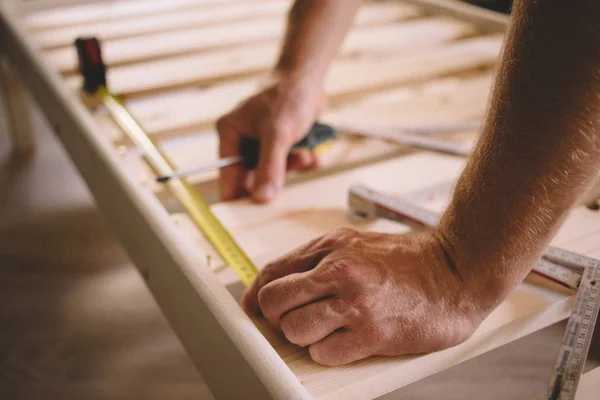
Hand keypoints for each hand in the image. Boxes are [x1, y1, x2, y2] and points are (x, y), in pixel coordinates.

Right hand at [216, 76, 325, 202]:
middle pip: (252, 177)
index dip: (238, 195)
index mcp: (229, 133)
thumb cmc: (289, 97)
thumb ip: (270, 168)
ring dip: (292, 168)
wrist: (309, 81)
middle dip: (276, 176)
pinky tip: (311, 154)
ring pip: (272, 173)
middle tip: (292, 167)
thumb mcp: (278, 134)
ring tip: (305, 155)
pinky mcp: (278, 146)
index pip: (227, 174)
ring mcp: (259, 144)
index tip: (249, 215)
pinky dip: (300, 163)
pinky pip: (287, 166)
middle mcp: (241, 140)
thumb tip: (261, 199)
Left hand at [242, 228, 495, 365]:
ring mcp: (355, 304)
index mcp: (331, 247)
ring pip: (294, 331)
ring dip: (304, 335)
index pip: (271, 273)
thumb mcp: (354, 243)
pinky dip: (328, 351)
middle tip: (296, 318)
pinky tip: (345, 340)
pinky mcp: (372, 335)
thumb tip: (276, 282)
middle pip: (273, 303)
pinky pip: (324, 353)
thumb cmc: (407, 260)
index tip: (254, 308)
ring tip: (325, 328)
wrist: (456, 272)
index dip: (255, 296)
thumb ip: (315, 259)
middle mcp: (338, 272)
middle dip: (278, 316)